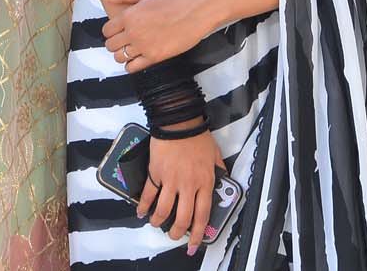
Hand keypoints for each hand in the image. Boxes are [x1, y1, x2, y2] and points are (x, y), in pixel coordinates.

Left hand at [101, 0, 209, 70]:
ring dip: (122, 54)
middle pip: (110, 45)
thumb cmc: (174, 1)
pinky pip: (132, 68)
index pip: (107, 30)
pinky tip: (137, 58)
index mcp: (129, 16)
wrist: (196, 12)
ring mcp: (143, 46)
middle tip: (124, 40)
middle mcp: (133, 32)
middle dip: (115, 43)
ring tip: (132, 49)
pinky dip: (131, 65)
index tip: (118, 31)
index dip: (111, 31)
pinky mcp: (154, 57)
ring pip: (119, 57)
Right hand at [137, 124, 223, 255]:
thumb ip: (220, 170)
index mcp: (204, 183)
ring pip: (163, 210)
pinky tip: (141, 211)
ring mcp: (171, 180)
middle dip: (177, 232)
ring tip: (156, 224)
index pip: (202, 215)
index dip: (198, 234)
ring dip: (158, 221)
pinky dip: (143, 205)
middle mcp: (188, 186)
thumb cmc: (198, 137)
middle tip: (174, 236)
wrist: (179, 122)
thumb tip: (224, 180)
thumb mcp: (216, 155)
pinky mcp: (156, 173)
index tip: (194, 245)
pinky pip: (148, 194)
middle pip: (182, 218)